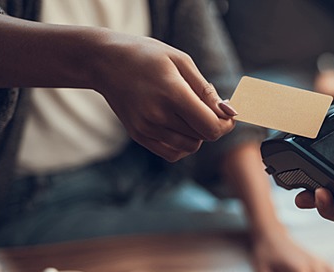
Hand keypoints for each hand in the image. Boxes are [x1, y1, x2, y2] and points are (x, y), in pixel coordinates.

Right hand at [93, 31, 235, 161]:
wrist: (104, 61)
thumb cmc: (147, 56)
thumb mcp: (181, 61)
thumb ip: (206, 91)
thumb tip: (228, 112)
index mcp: (172, 93)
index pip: (211, 127)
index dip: (226, 124)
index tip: (228, 114)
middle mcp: (158, 115)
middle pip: (202, 137)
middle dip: (213, 125)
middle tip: (208, 106)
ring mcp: (147, 128)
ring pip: (190, 147)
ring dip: (198, 135)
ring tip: (190, 113)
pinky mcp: (139, 136)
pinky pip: (173, 154)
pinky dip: (184, 145)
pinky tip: (181, 126)